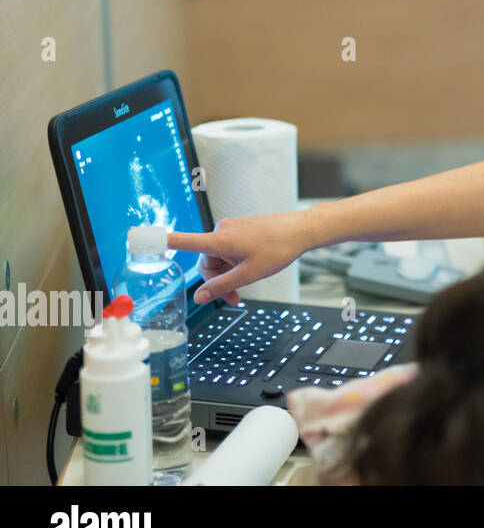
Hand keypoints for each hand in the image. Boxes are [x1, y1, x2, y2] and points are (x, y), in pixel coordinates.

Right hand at [168, 209, 314, 305]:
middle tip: (234, 299)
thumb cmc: (278, 248)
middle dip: (217, 281)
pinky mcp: (239, 228)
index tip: (138, 239)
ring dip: (227, 274)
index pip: (182, 241)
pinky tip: (251, 268)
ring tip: (247, 284)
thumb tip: (199, 297)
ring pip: (218, 258)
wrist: (301, 230)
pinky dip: (234, 263)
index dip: (161, 243)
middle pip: (205, 262)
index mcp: (218, 240)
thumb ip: (221, 287)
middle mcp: (221, 231)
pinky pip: (228, 250)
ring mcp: (231, 228)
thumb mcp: (249, 275)